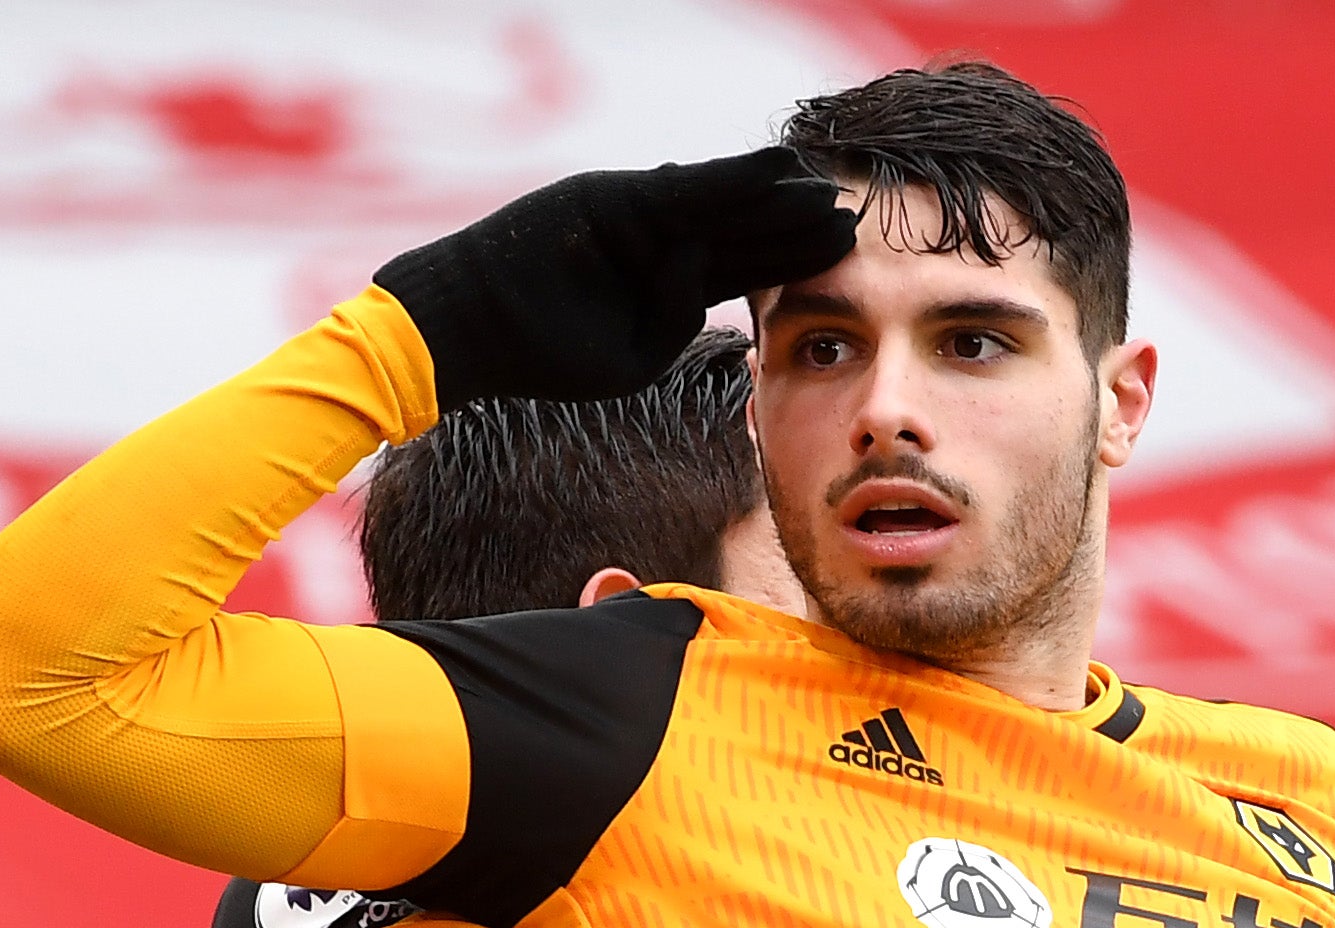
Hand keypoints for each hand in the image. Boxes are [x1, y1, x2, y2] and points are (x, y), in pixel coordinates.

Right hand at [376, 149, 856, 408]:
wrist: (481, 326)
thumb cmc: (549, 354)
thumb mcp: (636, 355)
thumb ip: (679, 321)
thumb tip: (704, 274)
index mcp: (673, 288)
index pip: (749, 269)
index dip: (796, 259)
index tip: (845, 252)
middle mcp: (663, 244)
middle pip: (746, 230)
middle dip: (798, 223)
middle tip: (853, 214)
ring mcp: (642, 216)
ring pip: (724, 203)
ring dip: (776, 193)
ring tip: (825, 185)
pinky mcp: (619, 196)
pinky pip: (686, 186)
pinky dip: (731, 175)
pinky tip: (776, 165)